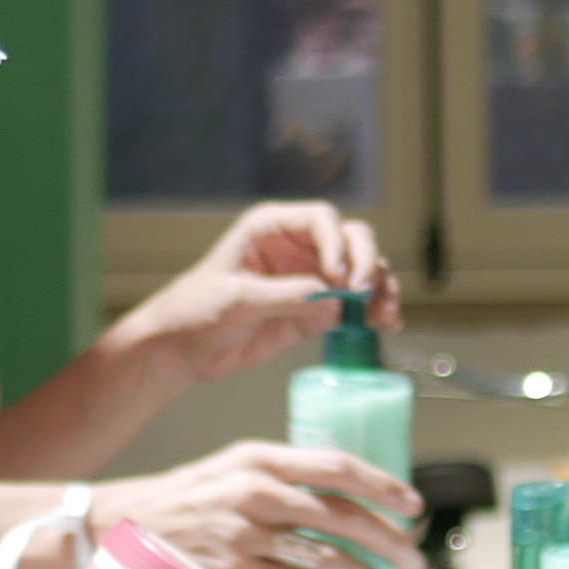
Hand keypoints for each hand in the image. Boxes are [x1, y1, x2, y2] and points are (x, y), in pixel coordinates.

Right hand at [101, 439, 421, 568]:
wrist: (114, 527)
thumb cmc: (180, 500)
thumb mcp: (231, 468)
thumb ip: (282, 476)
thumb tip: (344, 499)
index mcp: (260, 457)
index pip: (338, 466)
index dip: (383, 487)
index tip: (412, 506)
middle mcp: (256, 491)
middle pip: (343, 516)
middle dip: (389, 542)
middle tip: (415, 561)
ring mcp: (246, 533)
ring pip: (328, 557)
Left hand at [110, 200, 400, 387]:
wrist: (181, 349)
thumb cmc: (195, 311)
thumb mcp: (236, 299)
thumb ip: (286, 296)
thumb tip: (335, 299)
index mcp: (272, 228)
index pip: (321, 219)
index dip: (337, 244)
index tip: (337, 276)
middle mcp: (298, 246)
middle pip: (351, 238)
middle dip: (366, 262)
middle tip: (366, 292)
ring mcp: (311, 277)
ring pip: (361, 270)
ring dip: (380, 287)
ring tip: (387, 313)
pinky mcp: (317, 309)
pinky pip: (355, 304)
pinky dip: (374, 312)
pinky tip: (386, 323)